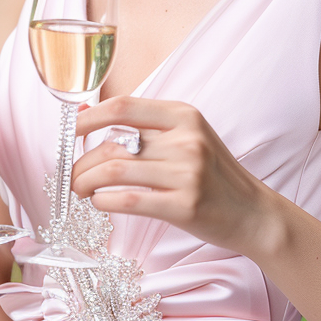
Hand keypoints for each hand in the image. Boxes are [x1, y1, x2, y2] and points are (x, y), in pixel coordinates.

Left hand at [71, 97, 275, 254]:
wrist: (252, 213)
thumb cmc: (214, 176)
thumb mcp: (188, 139)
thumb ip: (145, 127)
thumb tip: (86, 114)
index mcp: (184, 115)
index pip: (123, 107)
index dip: (88, 118)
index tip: (67, 131)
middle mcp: (186, 139)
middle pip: (112, 144)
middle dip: (82, 163)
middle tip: (73, 177)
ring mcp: (188, 172)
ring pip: (114, 171)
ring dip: (87, 182)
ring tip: (82, 190)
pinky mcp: (185, 205)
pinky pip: (128, 200)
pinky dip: (104, 201)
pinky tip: (101, 203)